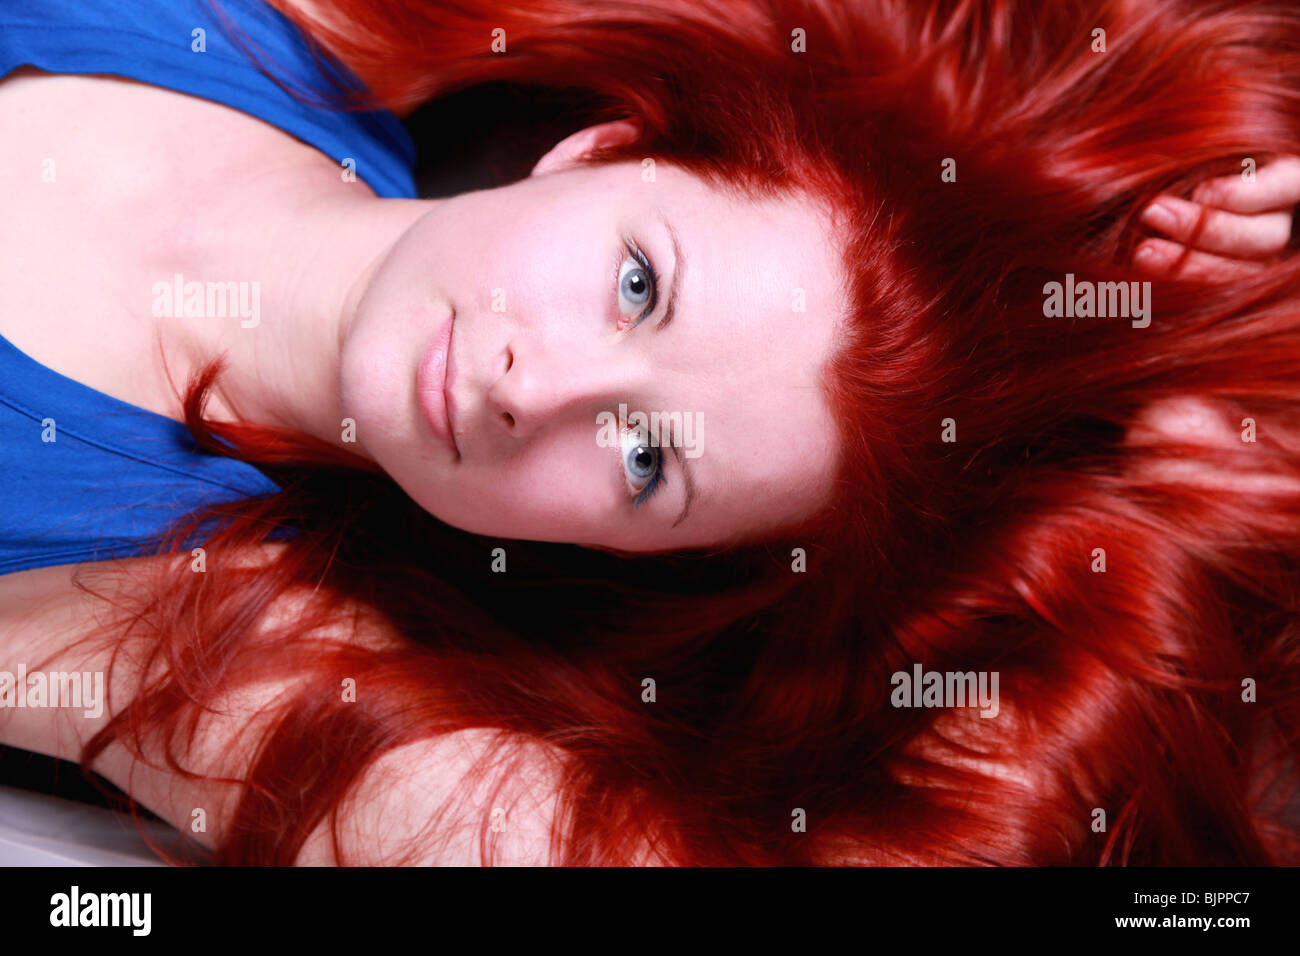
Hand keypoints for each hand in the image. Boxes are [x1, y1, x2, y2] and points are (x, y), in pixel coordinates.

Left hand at [1136, 155, 1299, 279]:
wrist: (1143, 192)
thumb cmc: (1172, 154)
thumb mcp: (1184, 144)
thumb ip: (1190, 150)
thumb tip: (1169, 143)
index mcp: (1280, 176)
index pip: (1284, 185)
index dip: (1247, 193)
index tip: (1203, 191)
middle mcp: (1276, 219)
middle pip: (1263, 236)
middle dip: (1206, 229)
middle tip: (1154, 211)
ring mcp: (1255, 256)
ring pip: (1241, 273)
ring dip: (1189, 265)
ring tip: (1142, 251)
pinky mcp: (1228, 281)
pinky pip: (1213, 296)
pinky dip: (1179, 286)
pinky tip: (1144, 275)